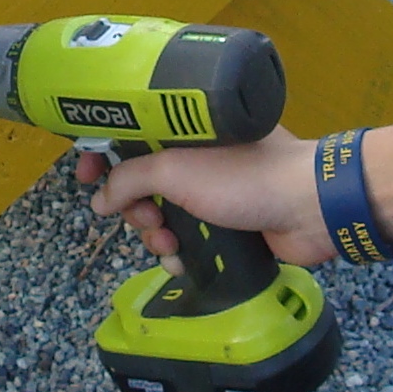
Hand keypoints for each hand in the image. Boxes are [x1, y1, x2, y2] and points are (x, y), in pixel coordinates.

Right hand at [74, 125, 331, 272]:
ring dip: (157, 236)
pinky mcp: (228, 223)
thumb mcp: (177, 169)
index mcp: (188, 129)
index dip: (104, 153)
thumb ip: (131, 178)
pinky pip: (188, 240)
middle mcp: (199, 156)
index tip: (84, 175)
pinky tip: (183, 261)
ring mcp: (214, 191)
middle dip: (136, 208)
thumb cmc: (245, 177)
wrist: (308, 208)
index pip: (133, 134)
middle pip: (143, 183)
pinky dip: (180, 252)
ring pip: (163, 216)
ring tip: (170, 244)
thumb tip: (100, 198)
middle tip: (149, 219)